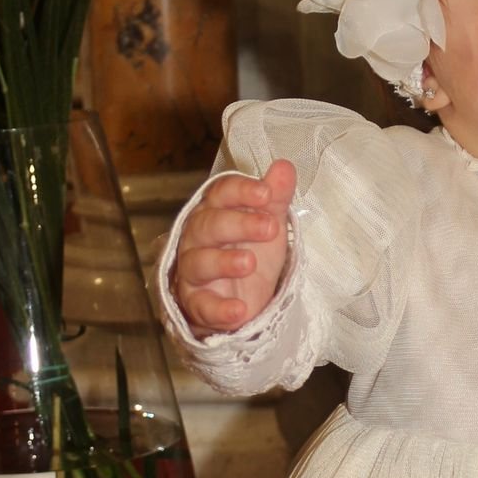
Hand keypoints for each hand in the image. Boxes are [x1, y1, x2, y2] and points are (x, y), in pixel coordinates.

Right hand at [173, 160, 297, 331]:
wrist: (240, 301)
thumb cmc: (247, 255)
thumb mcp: (267, 226)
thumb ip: (274, 199)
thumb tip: (284, 167)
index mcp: (214, 213)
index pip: (220, 194)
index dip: (241, 191)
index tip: (266, 194)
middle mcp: (197, 239)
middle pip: (208, 225)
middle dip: (238, 224)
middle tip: (270, 227)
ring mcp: (193, 272)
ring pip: (198, 262)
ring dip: (224, 262)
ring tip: (249, 263)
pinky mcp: (195, 304)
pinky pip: (202, 305)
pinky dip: (220, 309)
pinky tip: (240, 310)